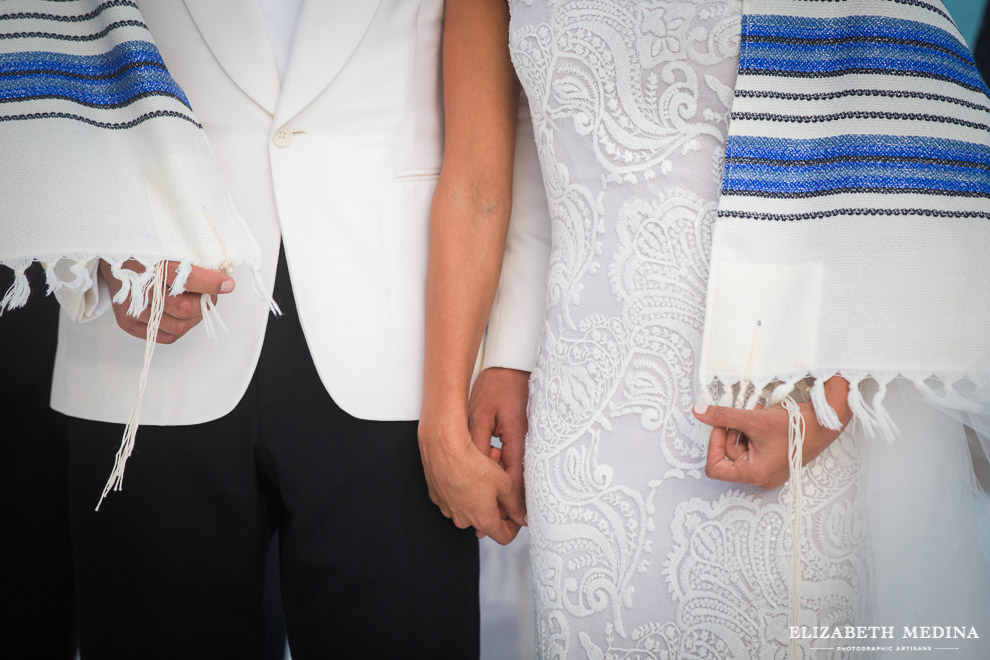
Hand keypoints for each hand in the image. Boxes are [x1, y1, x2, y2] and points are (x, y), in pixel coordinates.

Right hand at [99, 259, 233, 343]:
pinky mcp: (128, 323)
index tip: (227, 284)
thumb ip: (192, 262)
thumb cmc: (143, 252)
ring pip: (179, 327)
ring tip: (196, 304)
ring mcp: (132, 310)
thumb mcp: (166, 247)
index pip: (186, 278)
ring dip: (195, 318)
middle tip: (211, 294)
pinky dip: (181, 328)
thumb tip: (222, 278)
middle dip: (205, 303)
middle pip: (185, 308)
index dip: (211, 283)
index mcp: (149, 264)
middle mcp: (138, 290)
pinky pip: (166, 336)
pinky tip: (181, 314)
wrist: (111, 259)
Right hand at [418, 417, 525, 544]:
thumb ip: (516, 505)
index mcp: (482, 521)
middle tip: (501, 484)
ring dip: (479, 494)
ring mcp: (448, 509)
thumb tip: (524, 519)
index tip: (517, 511)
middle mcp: (463, 520)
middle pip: (486, 520)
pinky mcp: (437, 497)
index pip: (504, 536)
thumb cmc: (474, 465)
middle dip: (496, 504)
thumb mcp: (505, 484)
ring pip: (470, 506)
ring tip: (484, 472)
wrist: (444, 448)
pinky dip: (463, 488)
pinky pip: (454, 497)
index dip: (515, 525)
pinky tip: (467, 471)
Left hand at [468, 367, 528, 489]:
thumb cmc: (498, 387)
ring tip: (483, 459)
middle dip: (498, 490)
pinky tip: (489, 453)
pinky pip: (513, 461)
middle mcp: (527, 445)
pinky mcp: (523, 438)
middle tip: (479, 488)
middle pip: (516, 482)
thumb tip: (472, 472)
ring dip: (497, 476)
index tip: (493, 509)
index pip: (515, 482)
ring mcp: (527, 442)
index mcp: (518, 441)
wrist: (511, 367)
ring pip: (513, 472)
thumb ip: (477, 446)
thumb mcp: (481, 415)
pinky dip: (499, 464)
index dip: (504, 500)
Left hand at [692, 376, 850, 489]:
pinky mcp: (774, 462)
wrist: (825, 423)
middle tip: (741, 414)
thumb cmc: (795, 427)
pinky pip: (753, 448)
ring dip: (742, 429)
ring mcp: (767, 471)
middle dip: (731, 431)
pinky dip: (752, 432)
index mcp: (754, 473)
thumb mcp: (753, 419)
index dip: (713, 445)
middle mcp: (760, 477)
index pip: (715, 468)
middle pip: (728, 455)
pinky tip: (761, 419)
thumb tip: (698, 411)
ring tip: (755, 413)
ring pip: (740, 449)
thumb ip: (722, 416)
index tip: (719, 425)